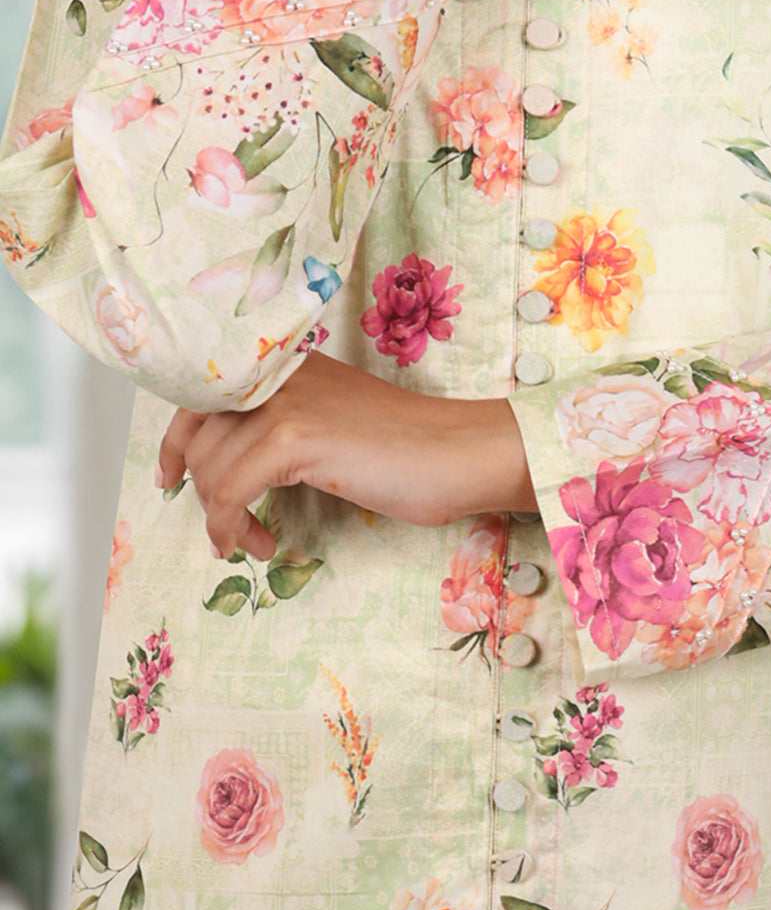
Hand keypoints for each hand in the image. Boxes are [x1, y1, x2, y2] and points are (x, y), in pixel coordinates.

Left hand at [156, 352, 536, 558]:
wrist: (460, 451)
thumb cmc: (411, 447)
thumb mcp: (333, 422)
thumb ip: (286, 423)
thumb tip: (233, 461)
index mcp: (288, 365)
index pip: (202, 392)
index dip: (177, 440)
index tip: (171, 478)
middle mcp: (278, 373)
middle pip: (197, 434)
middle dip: (199, 489)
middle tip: (221, 528)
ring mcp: (284, 401)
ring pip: (210, 469)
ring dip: (221, 519)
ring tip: (254, 542)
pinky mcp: (294, 437)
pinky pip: (229, 491)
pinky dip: (233, 528)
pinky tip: (262, 545)